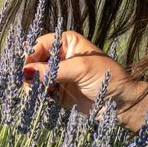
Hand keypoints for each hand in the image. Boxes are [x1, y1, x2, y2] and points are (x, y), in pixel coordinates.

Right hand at [22, 31, 137, 117]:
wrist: (121, 104)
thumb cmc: (107, 78)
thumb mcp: (81, 69)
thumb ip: (53, 70)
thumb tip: (26, 71)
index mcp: (67, 42)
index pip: (41, 43)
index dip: (31, 53)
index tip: (26, 67)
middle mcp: (60, 57)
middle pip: (34, 59)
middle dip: (30, 70)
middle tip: (29, 82)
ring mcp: (58, 75)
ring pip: (34, 77)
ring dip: (32, 85)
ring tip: (38, 93)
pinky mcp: (57, 92)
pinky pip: (40, 91)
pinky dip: (37, 95)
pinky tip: (43, 99)